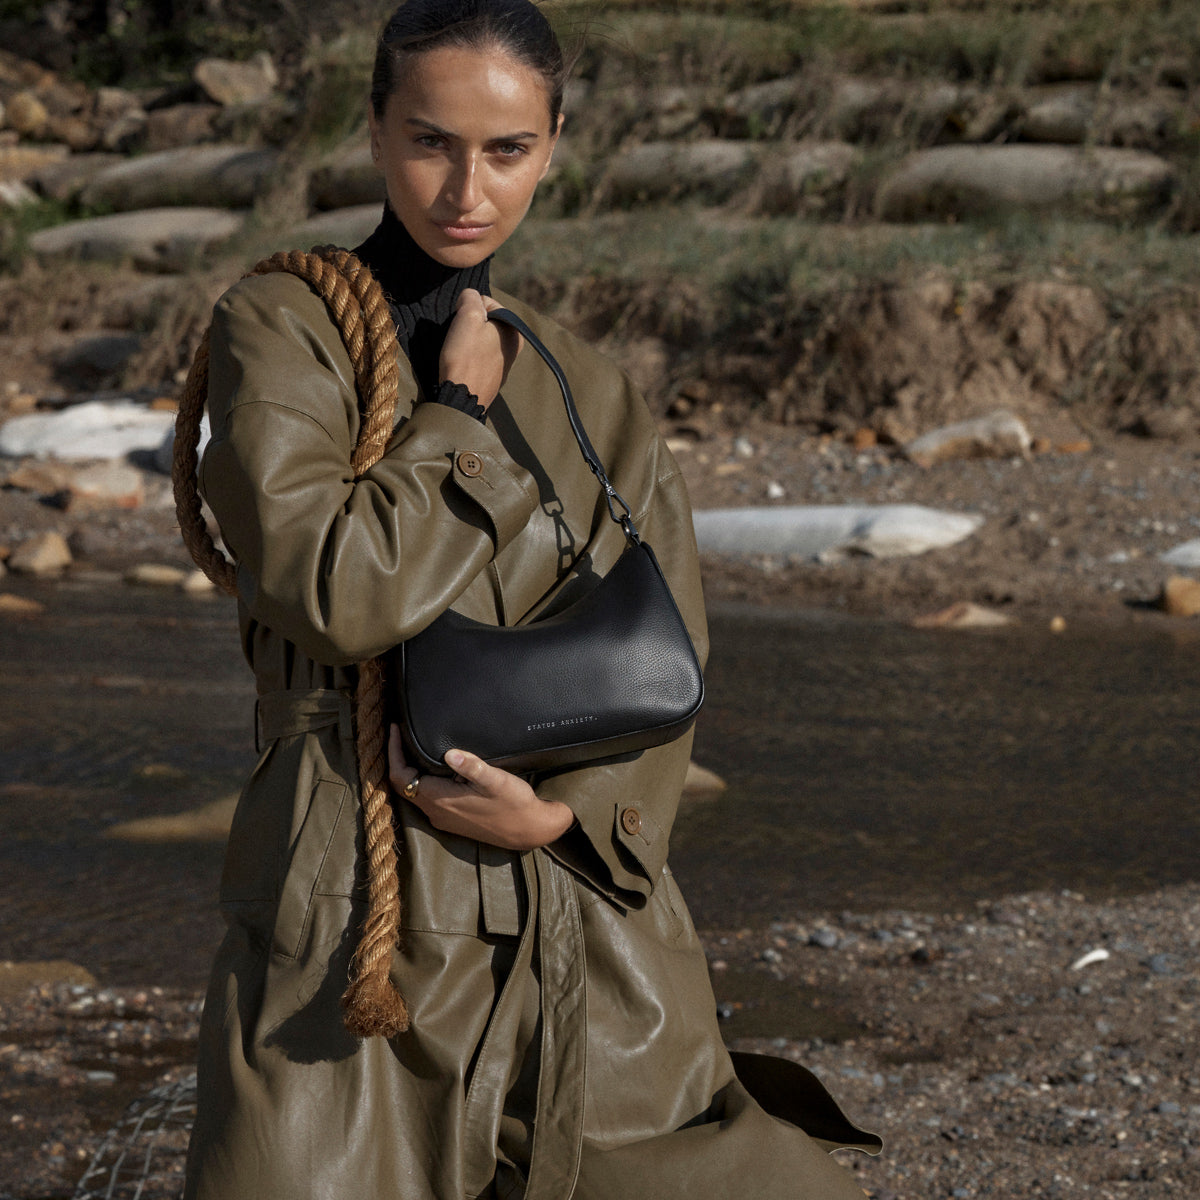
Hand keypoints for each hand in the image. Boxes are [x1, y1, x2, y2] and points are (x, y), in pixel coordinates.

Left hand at [388, 726, 574, 850]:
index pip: (401, 777)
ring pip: (413, 792)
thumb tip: (449, 752)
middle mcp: (436, 812)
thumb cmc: (515, 804)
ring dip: (409, 770)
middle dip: (398, 758)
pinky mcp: (451, 820)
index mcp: (440, 800)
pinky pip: (425, 798)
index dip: (393, 752)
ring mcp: (443, 818)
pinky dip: (421, 780)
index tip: (395, 729)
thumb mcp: (496, 781)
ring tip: (412, 745)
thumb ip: (472, 766)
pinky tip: (434, 766)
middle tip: (400, 734)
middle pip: (403, 785)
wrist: (530, 830)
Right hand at [438, 289, 522, 410]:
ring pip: (479, 338)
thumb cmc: (465, 356)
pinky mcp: (492, 377)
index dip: (468, 308)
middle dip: (468, 324)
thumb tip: (471, 297)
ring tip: (459, 351)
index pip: (485, 302)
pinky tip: (461, 364)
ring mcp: (504, 363)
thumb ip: (470, 297)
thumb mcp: (467, 316)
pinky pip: (477, 356)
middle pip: (483, 321)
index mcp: (514, 330)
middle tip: (460, 338)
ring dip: (467, 340)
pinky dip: (468, 356)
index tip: (462, 324)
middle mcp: (514, 347)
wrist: (461, 397)